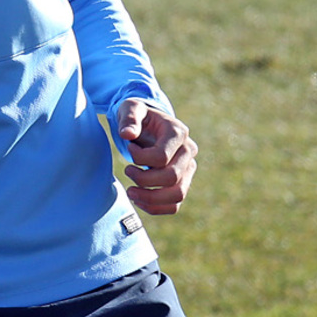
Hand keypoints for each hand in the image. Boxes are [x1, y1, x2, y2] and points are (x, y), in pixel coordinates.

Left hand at [118, 98, 197, 214]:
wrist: (149, 125)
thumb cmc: (139, 116)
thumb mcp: (131, 108)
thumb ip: (129, 118)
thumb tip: (127, 134)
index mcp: (178, 132)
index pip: (161, 156)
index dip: (139, 158)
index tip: (129, 147)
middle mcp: (189, 151)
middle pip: (172, 177)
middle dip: (144, 180)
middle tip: (127, 171)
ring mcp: (188, 169)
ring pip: (177, 195)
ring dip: (150, 199)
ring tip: (131, 192)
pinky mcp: (183, 182)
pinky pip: (174, 205)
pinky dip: (155, 208)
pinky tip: (138, 199)